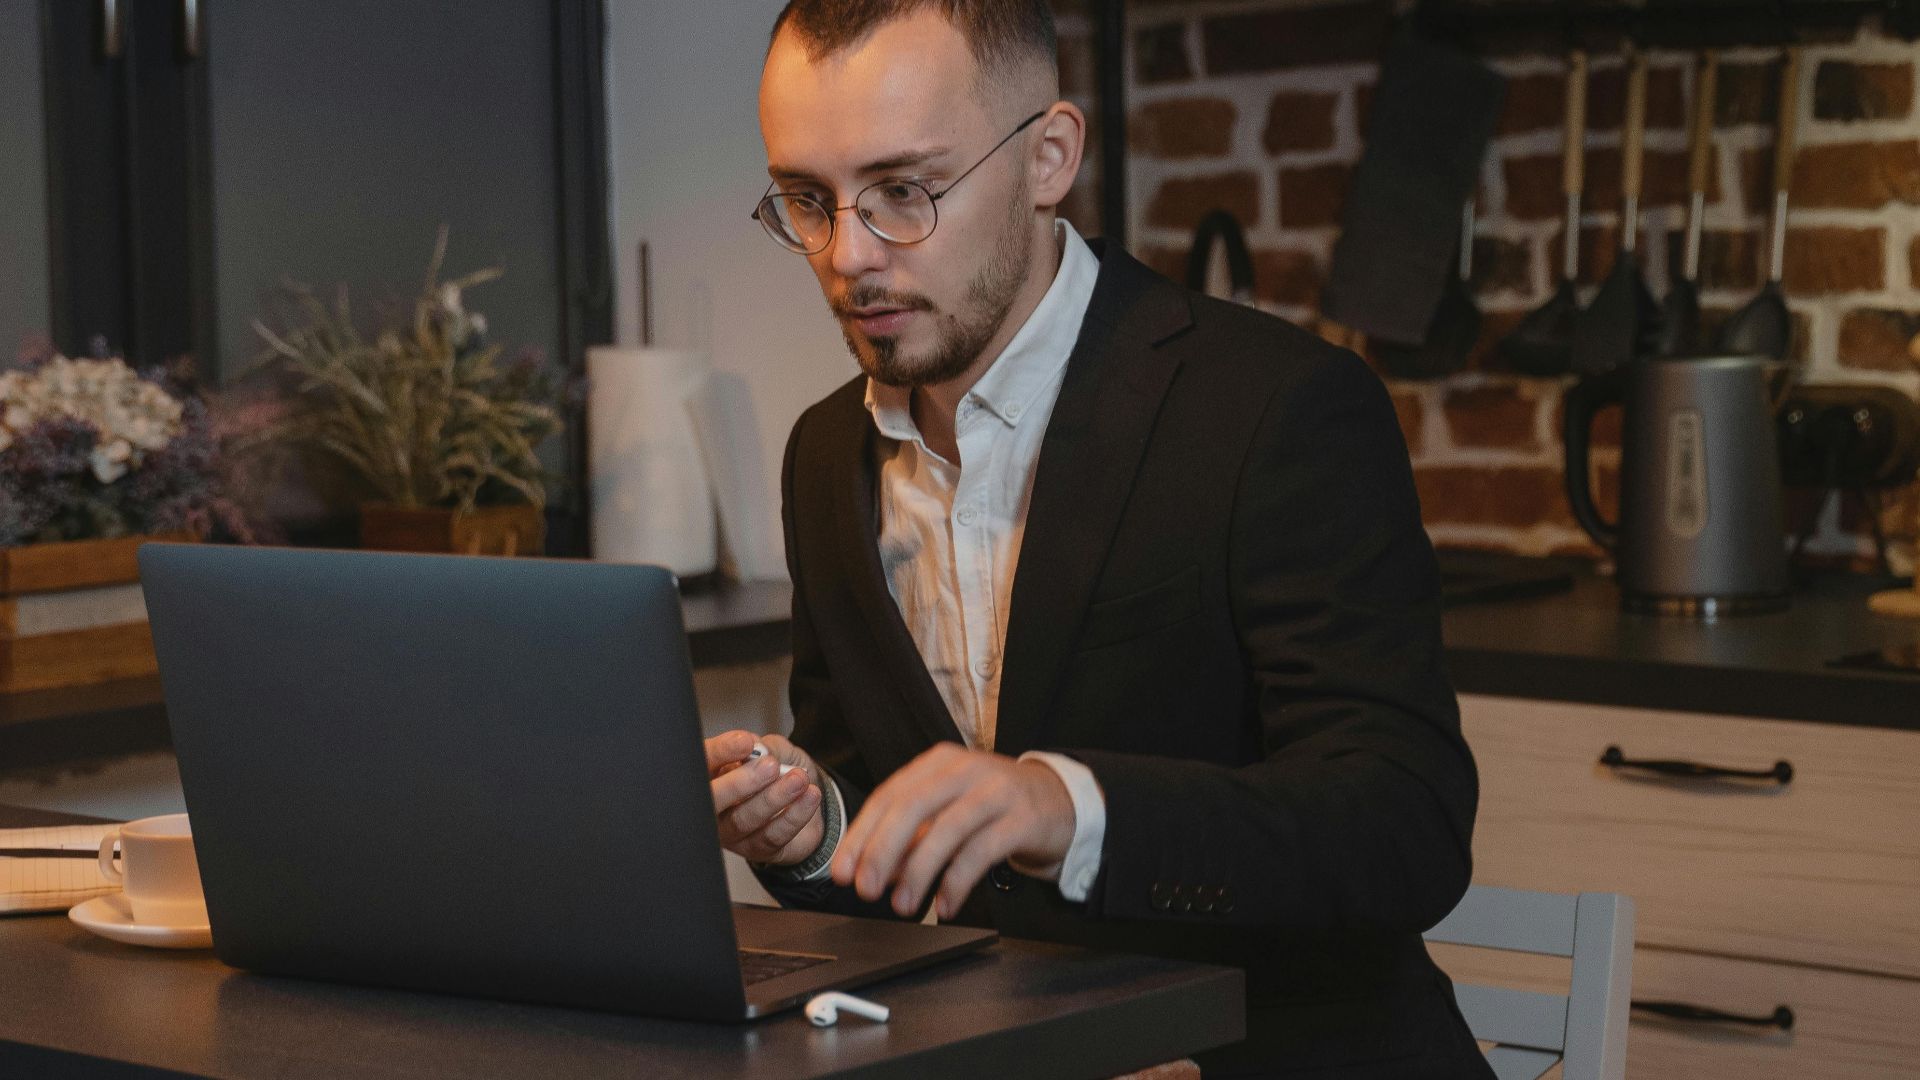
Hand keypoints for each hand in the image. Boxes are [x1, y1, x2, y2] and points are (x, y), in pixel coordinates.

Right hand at [707, 730, 823, 865]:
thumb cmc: (780, 771)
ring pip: (744, 820)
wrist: (803, 799)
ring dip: (773, 798)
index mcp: (711, 774)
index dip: (721, 752)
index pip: (704, 763)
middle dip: (741, 783)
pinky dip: (794, 815)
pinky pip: (772, 836)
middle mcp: (715, 806)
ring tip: (798, 779)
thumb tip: (757, 748)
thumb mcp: (773, 749)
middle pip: (713, 800)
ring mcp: (732, 832)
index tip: (745, 742)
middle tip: (770, 766)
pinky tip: (809, 796)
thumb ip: (764, 747)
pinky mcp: (756, 849)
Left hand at [830, 744, 1074, 919]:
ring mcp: (996, 792)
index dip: (862, 836)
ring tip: (902, 906)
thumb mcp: (948, 812)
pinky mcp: (1022, 818)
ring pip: (946, 830)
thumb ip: (912, 837)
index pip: (888, 796)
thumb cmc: (994, 807)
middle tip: (866, 889)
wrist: (1059, 801)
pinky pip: (982, 852)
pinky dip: (957, 882)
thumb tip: (874, 870)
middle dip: (882, 850)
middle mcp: (964, 771)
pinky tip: (944, 905)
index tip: (843, 871)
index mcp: (937, 764)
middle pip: (912, 806)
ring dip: (918, 872)